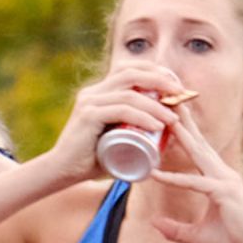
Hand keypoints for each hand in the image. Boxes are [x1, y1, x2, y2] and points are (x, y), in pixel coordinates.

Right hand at [45, 62, 185, 182]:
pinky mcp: (88, 116)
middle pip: (132, 73)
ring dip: (156, 105)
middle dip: (161, 80)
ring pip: (130, 93)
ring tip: (173, 118)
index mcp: (98, 92)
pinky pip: (122, 110)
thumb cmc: (91, 160)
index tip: (176, 88)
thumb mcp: (115, 139)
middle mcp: (92, 92)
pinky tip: (157, 126)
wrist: (61, 172)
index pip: (129, 70)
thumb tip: (167, 134)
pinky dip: (143, 117)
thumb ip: (133, 132)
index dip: (155, 72)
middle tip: (181, 94)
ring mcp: (89, 102)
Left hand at [145, 101, 242, 242]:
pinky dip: (174, 179)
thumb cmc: (235, 240)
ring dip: (181, 135)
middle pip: (198, 142)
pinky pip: (193, 183)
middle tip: (168, 98)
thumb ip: (175, 230)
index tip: (171, 117)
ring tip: (165, 117)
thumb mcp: (198, 236)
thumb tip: (153, 224)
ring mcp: (223, 180)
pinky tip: (155, 174)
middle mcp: (221, 173)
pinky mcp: (222, 193)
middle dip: (184, 120)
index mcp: (217, 178)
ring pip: (197, 153)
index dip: (185, 134)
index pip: (198, 150)